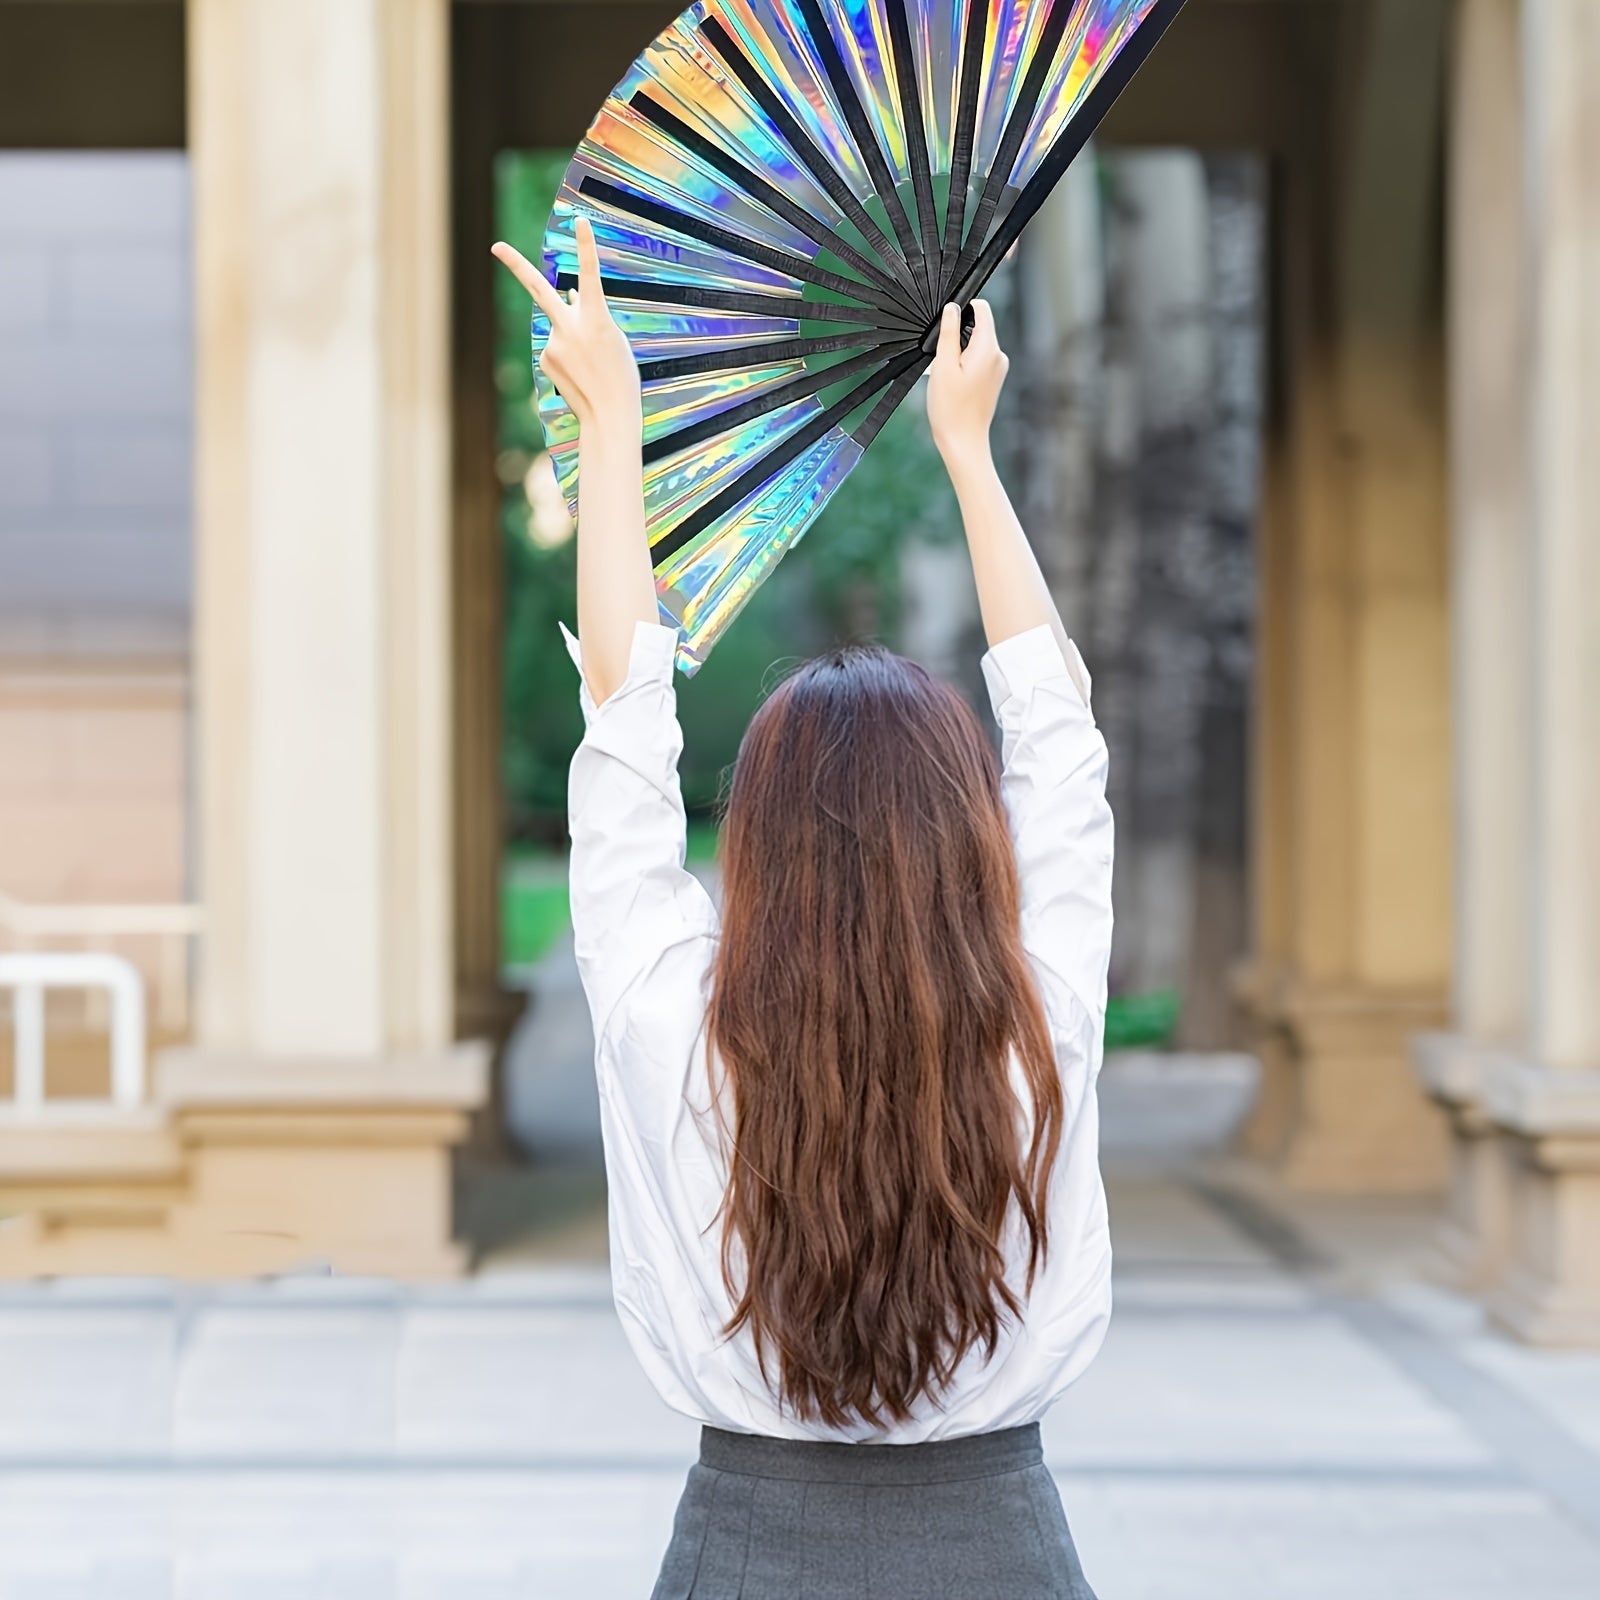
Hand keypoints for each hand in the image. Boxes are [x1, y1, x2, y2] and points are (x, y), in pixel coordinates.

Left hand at [491, 215, 640, 435]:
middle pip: (538, 289)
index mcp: (597, 319)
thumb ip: (586, 312)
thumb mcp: (611, 338)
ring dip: (574, 340)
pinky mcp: (546, 359)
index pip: (590, 275)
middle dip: (515, 265)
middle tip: (495, 246)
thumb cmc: (620, 376)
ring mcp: (554, 344)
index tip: (579, 220)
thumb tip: (563, 294)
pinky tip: (580, 374)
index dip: (586, 246)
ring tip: (591, 366)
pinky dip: (568, 356)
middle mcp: (570, 327)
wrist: (610, 415)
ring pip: (559, 327)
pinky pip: (557, 347)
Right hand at [926, 299, 1007, 476]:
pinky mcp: (993, 379)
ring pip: (976, 345)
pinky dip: (963, 365)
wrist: (963, 441)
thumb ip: (948, 332)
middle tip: (942, 361)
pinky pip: (977, 360)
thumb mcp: (943, 365)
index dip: (963, 309)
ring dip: (958, 353)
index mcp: (989, 348)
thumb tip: (952, 308)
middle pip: (978, 328)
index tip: (947, 324)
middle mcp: (998, 355)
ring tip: (946, 376)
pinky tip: (952, 384)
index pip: (982, 309)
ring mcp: (998, 368)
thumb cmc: (951, 408)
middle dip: (957, 336)